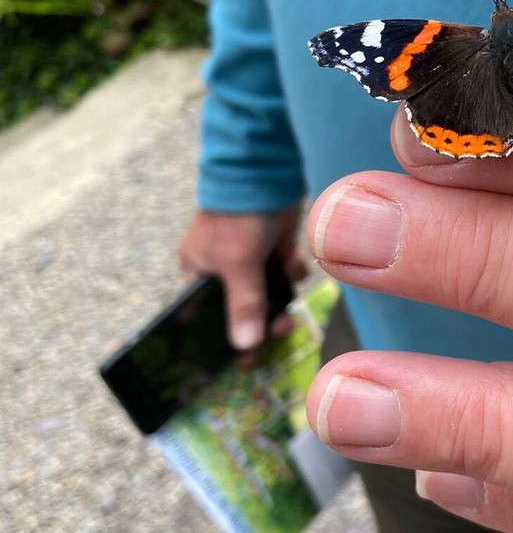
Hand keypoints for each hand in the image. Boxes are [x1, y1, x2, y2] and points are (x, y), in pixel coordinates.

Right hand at [178, 204, 306, 348]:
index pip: (206, 318)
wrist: (267, 170)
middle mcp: (223, 269)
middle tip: (281, 330)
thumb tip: (244, 345)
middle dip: (264, 321)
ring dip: (282, 297)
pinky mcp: (276, 247)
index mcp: (198, 274)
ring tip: (290, 308)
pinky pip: (286, 273)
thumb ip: (243, 304)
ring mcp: (252, 257)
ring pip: (270, 293)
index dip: (226, 338)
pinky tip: (294, 261)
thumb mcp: (238, 262)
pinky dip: (293, 271)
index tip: (246, 361)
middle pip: (244, 309)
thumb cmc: (239, 216)